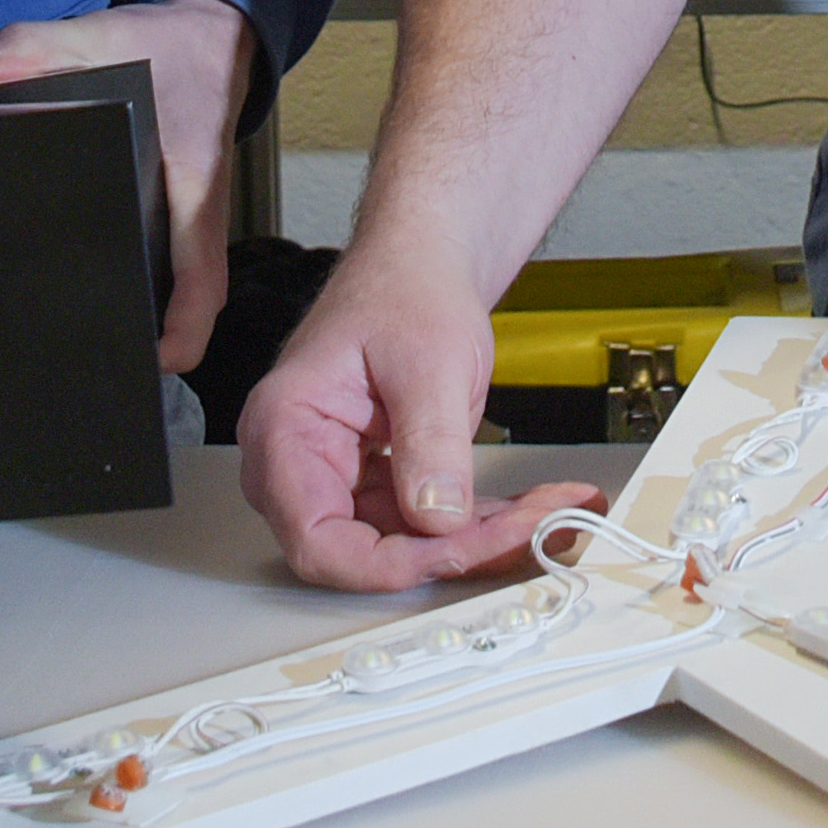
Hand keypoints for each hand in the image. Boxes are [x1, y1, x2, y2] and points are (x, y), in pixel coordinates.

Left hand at [0, 0, 259, 371]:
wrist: (215, 33)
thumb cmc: (165, 44)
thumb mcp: (99, 36)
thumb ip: (27, 48)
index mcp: (194, 183)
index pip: (201, 272)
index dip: (185, 326)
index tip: (157, 364)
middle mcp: (198, 212)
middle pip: (189, 296)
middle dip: (156, 339)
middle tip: (101, 368)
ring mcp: (191, 217)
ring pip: (182, 285)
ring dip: (153, 320)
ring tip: (92, 351)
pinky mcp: (178, 212)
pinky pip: (170, 264)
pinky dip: (146, 290)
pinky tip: (89, 295)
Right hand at [236, 245, 601, 591]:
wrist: (424, 264)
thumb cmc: (408, 289)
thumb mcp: (430, 361)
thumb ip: (431, 442)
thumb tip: (438, 520)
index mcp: (284, 429)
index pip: (316, 538)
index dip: (386, 563)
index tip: (455, 550)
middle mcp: (297, 464)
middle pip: (360, 552)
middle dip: (446, 551)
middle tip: (523, 529)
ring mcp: (336, 476)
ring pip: (399, 546)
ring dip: (474, 540)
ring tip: (543, 514)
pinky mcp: (374, 481)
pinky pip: (420, 525)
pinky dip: (475, 523)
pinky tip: (524, 507)